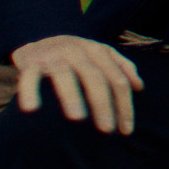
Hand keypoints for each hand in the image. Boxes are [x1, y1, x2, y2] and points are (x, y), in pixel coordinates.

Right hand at [11, 34, 143, 134]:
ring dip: (72, 96)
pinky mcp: (30, 62)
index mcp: (98, 51)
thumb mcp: (100, 54)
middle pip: (95, 78)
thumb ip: (121, 66)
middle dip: (103, 104)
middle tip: (106, 129)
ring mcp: (53, 56)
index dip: (124, 104)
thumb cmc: (77, 54)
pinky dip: (29, 91)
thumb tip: (139, 86)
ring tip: (78, 118)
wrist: (40, 38)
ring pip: (65, 75)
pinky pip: (29, 77)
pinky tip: (32, 109)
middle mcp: (77, 51)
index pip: (117, 79)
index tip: (126, 130)